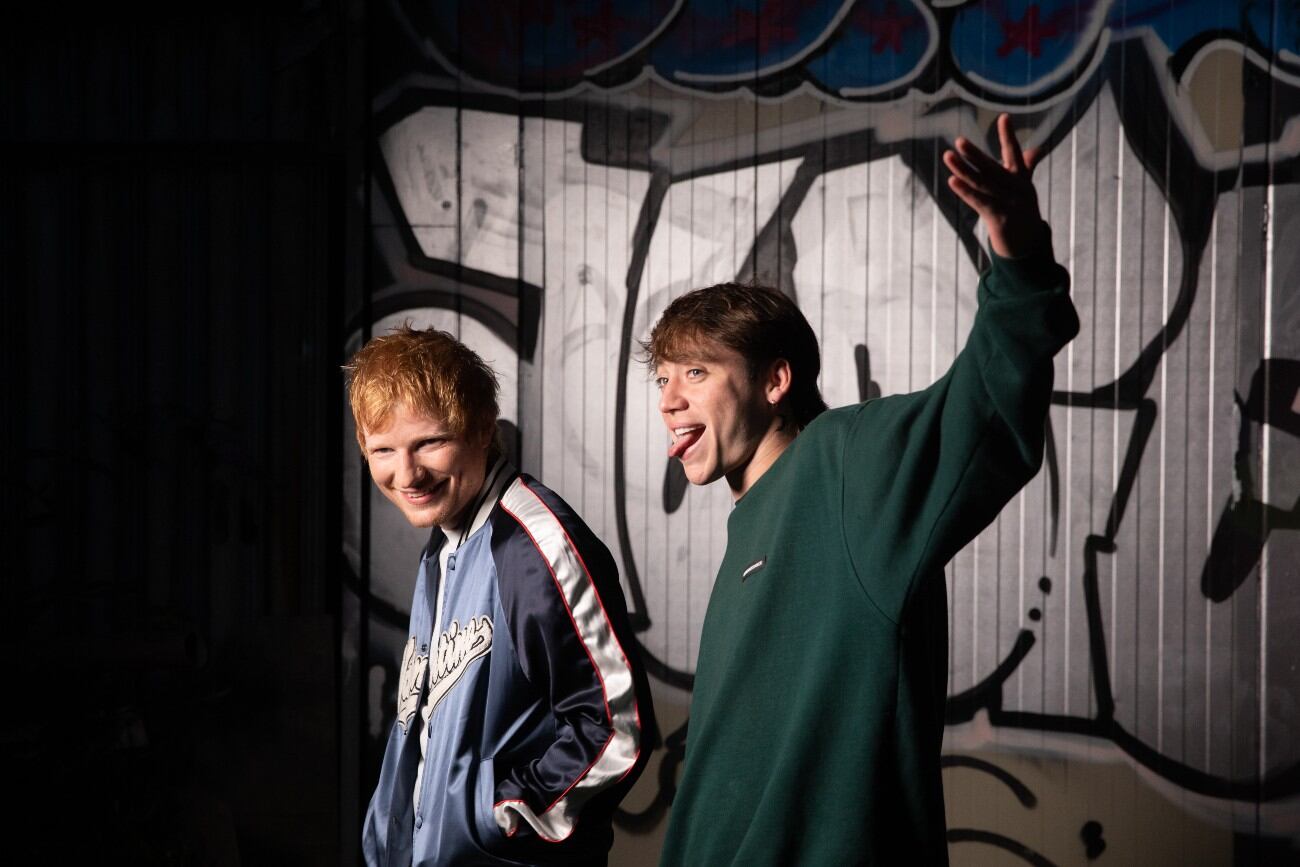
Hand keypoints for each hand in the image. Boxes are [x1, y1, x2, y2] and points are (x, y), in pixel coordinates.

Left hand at [943, 113, 1047, 258]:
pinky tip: (952, 180)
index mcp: (1020, 179)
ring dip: (964, 169)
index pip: (1014, 153)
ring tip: (948, 156)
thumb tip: (1038, 149)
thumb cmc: (1023, 212)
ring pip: (982, 183)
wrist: (1028, 246)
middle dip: (975, 154)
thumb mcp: (1025, 187)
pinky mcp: (999, 219)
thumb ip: (1028, 166)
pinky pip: (979, 202)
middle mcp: (1015, 188)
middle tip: (960, 141)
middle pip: (991, 168)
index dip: (1008, 136)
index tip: (1004, 117)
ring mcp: (1008, 203)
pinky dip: (966, 191)